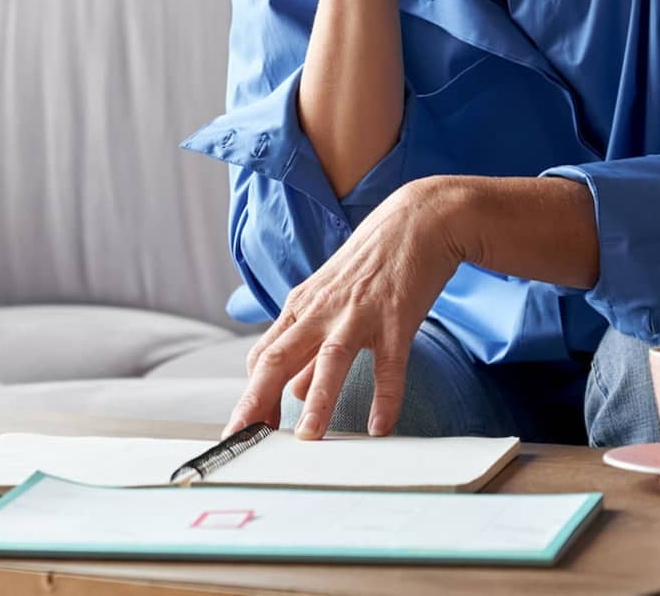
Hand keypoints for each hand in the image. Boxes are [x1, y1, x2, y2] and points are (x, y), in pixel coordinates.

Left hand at [225, 178, 471, 438]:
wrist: (417, 220)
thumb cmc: (370, 263)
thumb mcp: (330, 301)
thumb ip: (309, 347)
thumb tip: (292, 391)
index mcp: (301, 308)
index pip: (263, 357)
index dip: (250, 395)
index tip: (244, 429)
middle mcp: (321, 311)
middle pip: (278, 358)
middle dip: (257, 401)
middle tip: (243, 438)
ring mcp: (358, 313)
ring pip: (329, 359)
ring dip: (317, 401)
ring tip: (308, 438)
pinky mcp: (396, 316)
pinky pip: (389, 363)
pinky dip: (386, 397)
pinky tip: (380, 427)